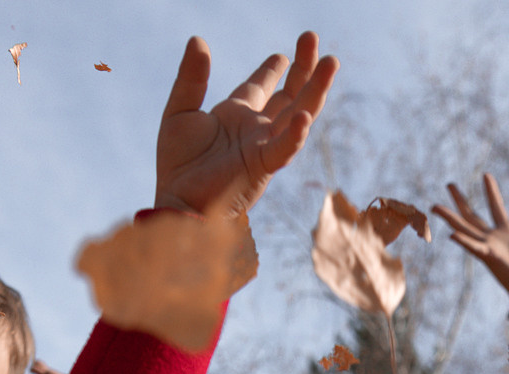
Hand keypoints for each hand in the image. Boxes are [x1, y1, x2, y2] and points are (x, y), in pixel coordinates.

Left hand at [153, 32, 337, 217]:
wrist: (177, 200)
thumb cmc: (178, 163)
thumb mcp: (180, 110)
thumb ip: (191, 77)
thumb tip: (198, 40)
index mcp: (236, 115)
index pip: (262, 87)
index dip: (274, 69)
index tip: (284, 54)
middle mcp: (255, 129)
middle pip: (288, 94)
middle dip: (303, 68)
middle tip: (313, 39)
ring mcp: (263, 147)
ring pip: (298, 114)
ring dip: (315, 90)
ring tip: (331, 62)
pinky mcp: (263, 167)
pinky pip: (284, 149)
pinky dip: (295, 134)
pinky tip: (304, 115)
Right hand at [435, 175, 508, 300]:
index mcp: (506, 234)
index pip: (496, 208)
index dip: (491, 192)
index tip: (486, 175)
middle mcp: (493, 239)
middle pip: (472, 217)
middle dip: (461, 201)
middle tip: (449, 184)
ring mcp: (489, 247)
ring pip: (465, 229)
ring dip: (450, 218)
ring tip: (435, 206)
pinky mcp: (490, 257)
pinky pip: (474, 248)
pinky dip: (463, 241)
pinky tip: (451, 234)